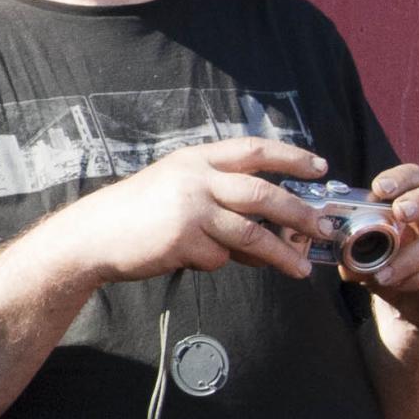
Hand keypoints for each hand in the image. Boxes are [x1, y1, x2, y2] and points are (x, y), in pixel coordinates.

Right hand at [53, 137, 331, 284]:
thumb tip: (267, 224)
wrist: (94, 234)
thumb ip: (218, 195)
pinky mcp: (184, 240)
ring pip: (253, 233)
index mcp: (197, 159)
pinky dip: (220, 263)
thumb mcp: (177, 188)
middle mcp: (197, 178)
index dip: (291, 156)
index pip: (254, 149)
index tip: (319, 166)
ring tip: (302, 269)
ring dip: (282, 254)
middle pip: (264, 193)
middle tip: (325, 228)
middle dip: (301, 213)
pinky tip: (200, 260)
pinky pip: (220, 258)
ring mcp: (191, 209)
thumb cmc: (138, 212)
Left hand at [358, 163, 418, 328]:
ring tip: (383, 273)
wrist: (411, 308)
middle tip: (399, 212)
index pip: (416, 176)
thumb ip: (353, 249)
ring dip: (411, 256)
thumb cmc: (390, 269)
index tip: (379, 188)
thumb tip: (340, 249)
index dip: (400, 178)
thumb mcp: (367, 256)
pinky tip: (399, 284)